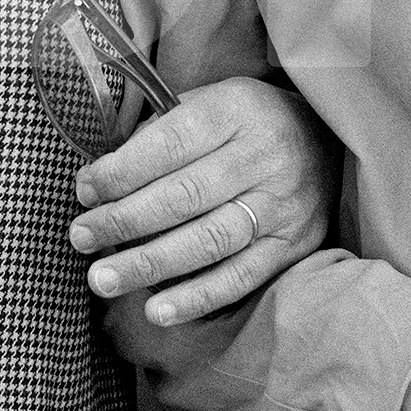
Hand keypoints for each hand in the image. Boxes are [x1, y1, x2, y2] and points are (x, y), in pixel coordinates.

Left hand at [70, 77, 338, 326]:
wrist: (329, 140)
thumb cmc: (249, 121)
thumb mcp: (213, 100)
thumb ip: (164, 129)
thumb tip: (103, 176)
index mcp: (236, 110)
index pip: (171, 143)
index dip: (122, 171)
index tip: (84, 191)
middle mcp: (263, 156)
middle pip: (184, 195)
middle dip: (124, 220)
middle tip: (81, 237)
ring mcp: (282, 205)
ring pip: (208, 241)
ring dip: (149, 264)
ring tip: (102, 279)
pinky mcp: (293, 245)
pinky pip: (239, 277)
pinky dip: (196, 297)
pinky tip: (156, 310)